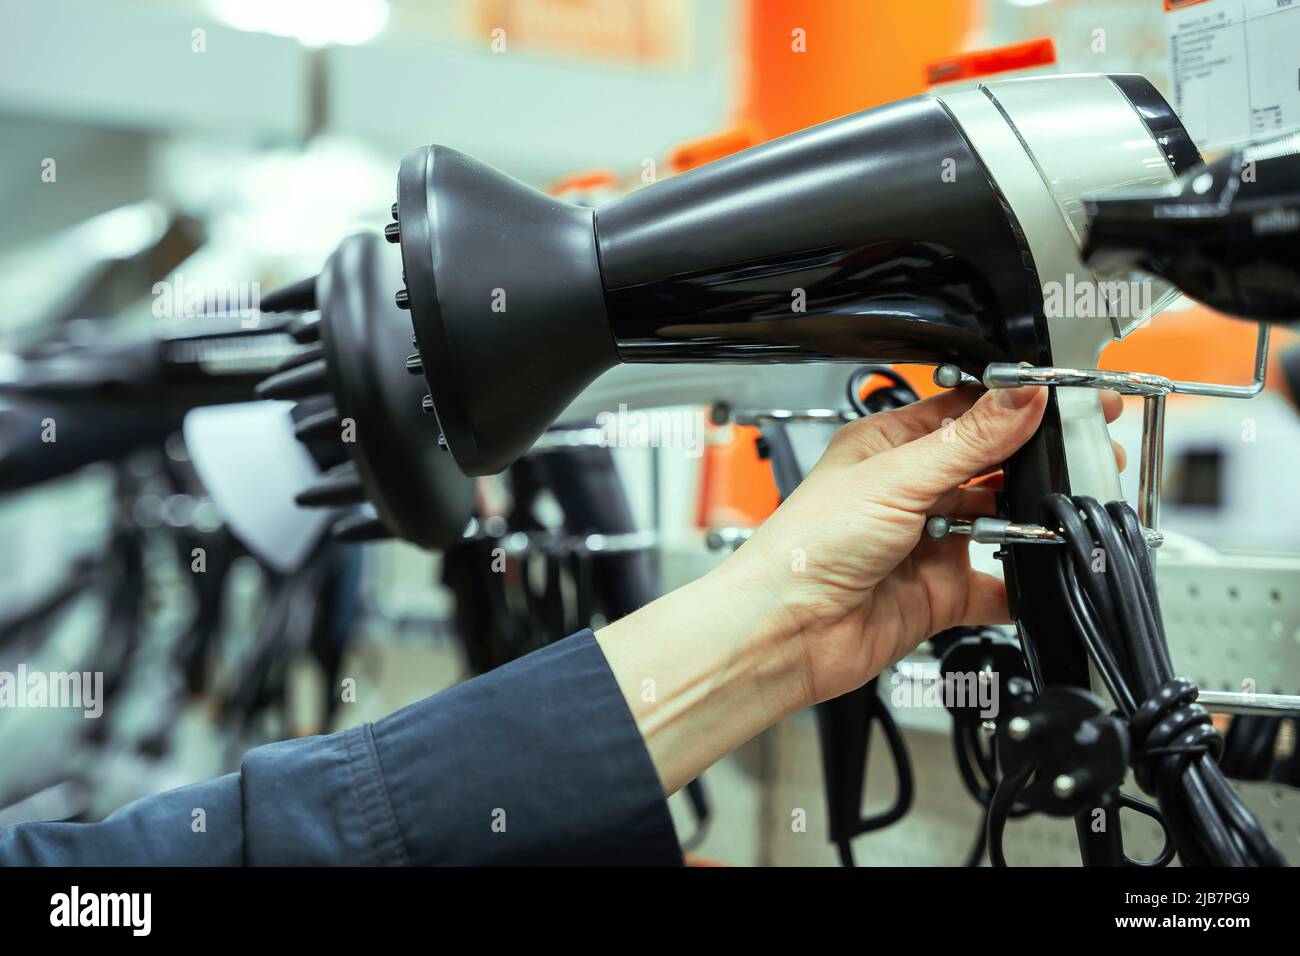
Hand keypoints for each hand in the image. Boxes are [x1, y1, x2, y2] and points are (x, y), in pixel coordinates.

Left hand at [599, 383, 1124, 793]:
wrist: (787, 633)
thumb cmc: (807, 546)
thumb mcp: (896, 478)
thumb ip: (969, 441)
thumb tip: (1023, 396)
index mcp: (891, 446)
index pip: (967, 411)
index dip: (1018, 403)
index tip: (1066, 397)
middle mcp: (911, 491)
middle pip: (991, 465)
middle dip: (1035, 462)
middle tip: (1088, 453)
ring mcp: (928, 543)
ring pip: (1001, 523)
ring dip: (1031, 520)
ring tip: (1066, 510)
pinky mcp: (940, 594)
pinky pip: (997, 588)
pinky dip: (1022, 585)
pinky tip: (1044, 574)